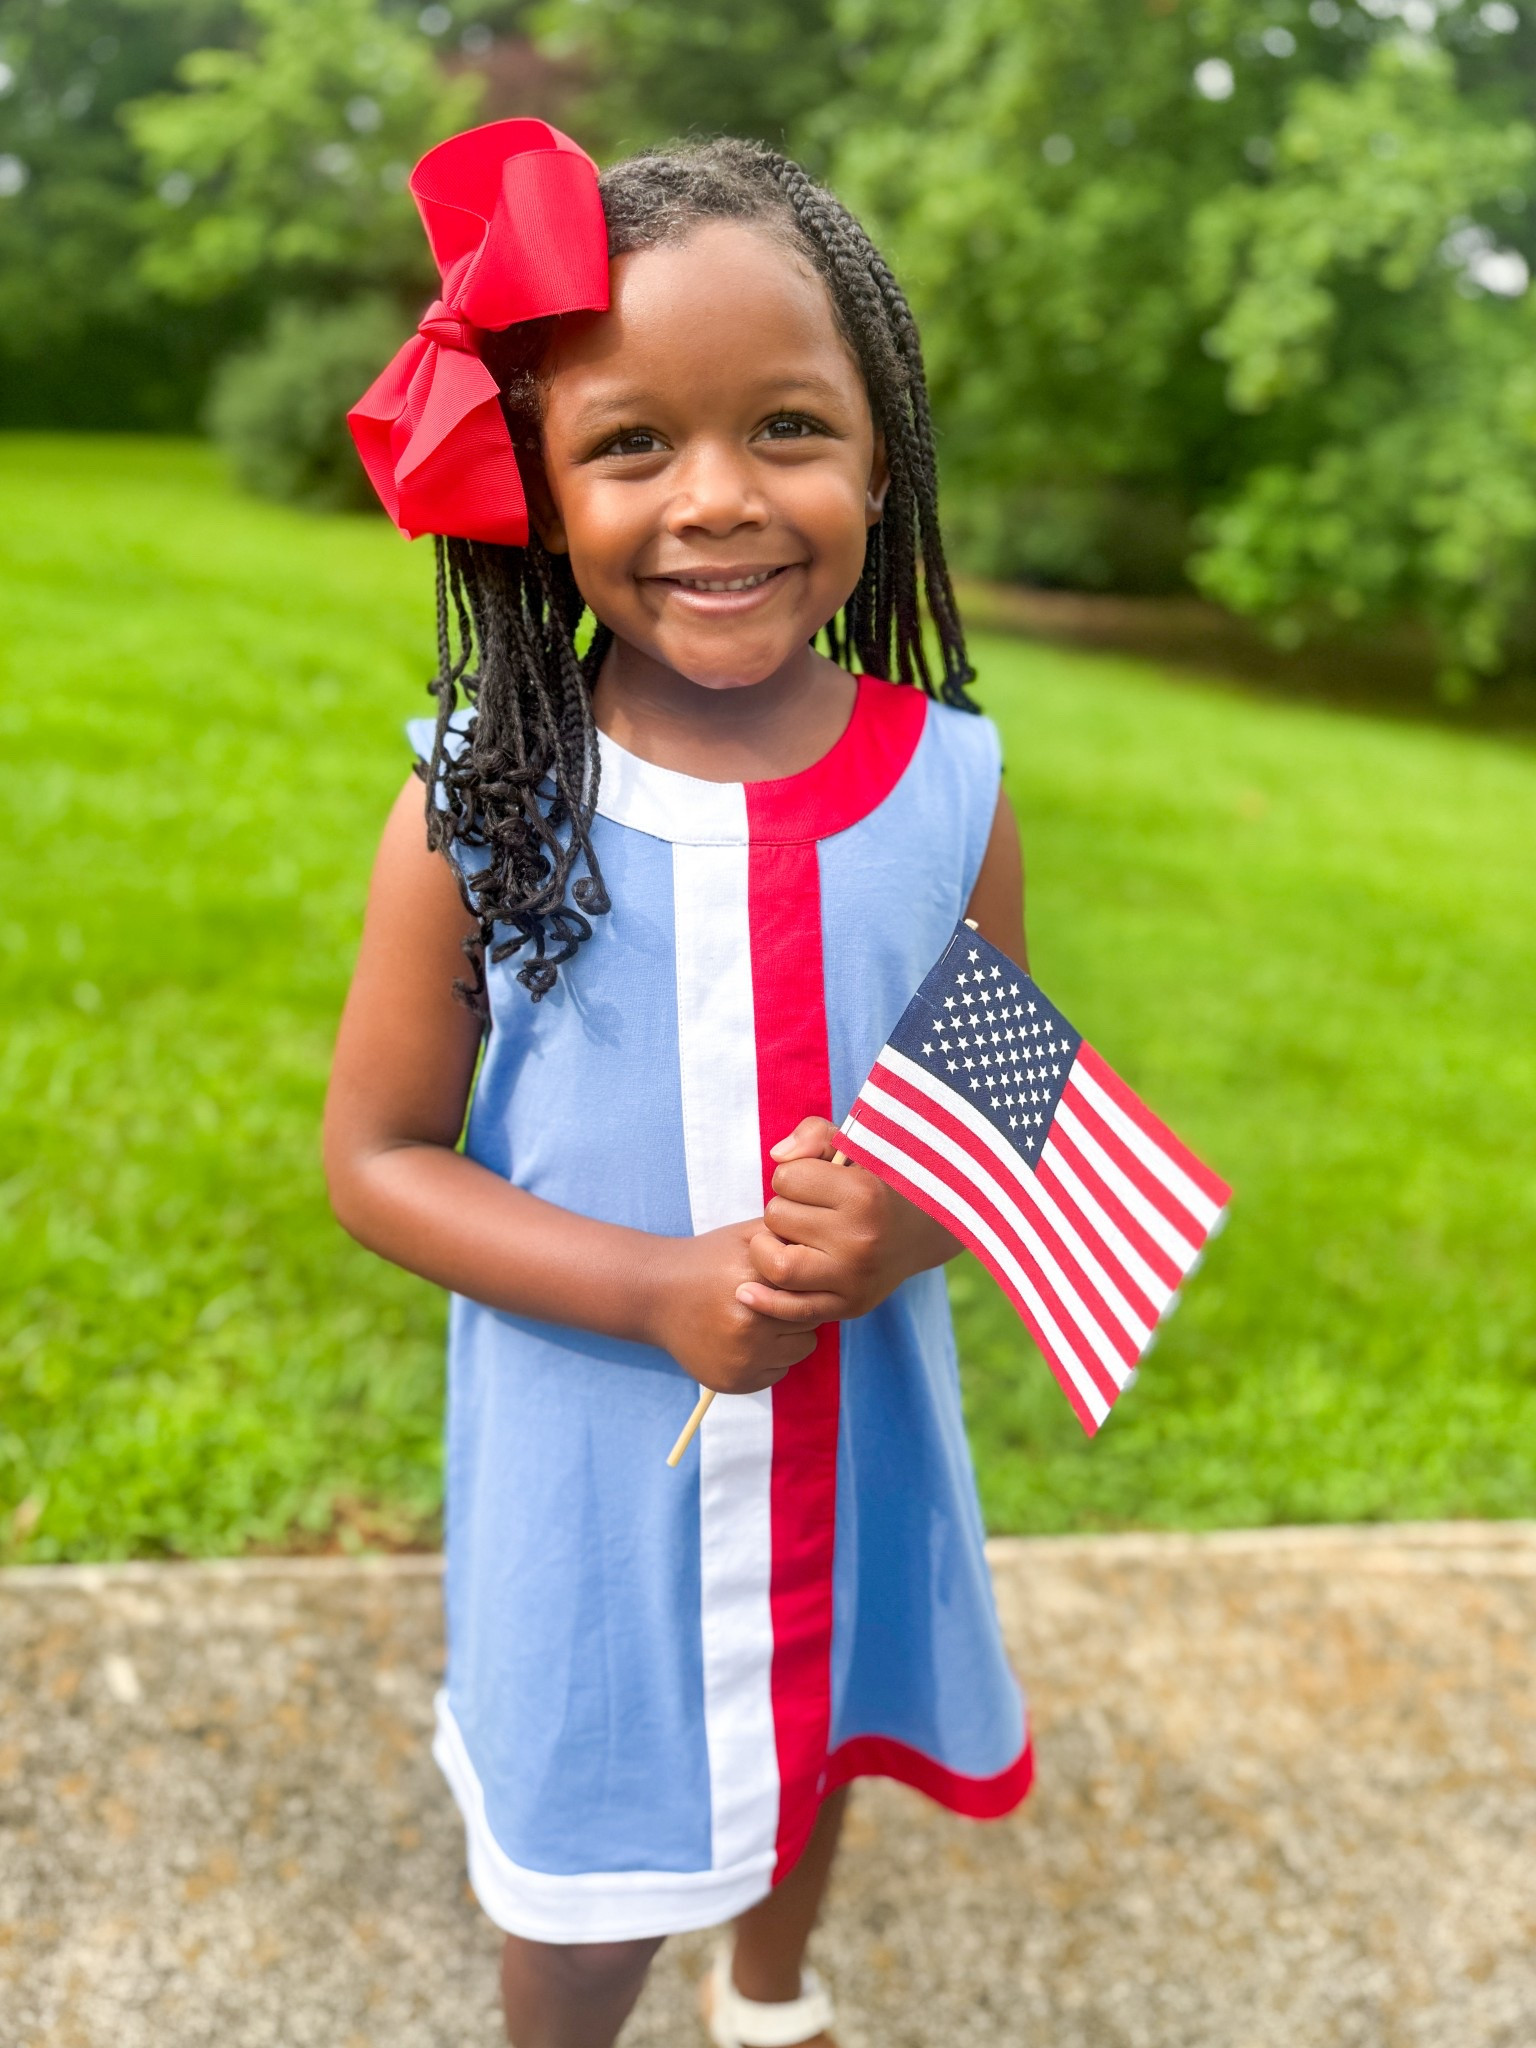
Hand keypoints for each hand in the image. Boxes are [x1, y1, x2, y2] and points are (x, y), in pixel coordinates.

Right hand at [647, 1221, 818, 1393]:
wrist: (656, 1294)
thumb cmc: (709, 1260)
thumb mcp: (747, 1236)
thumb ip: (788, 1235)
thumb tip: (832, 1245)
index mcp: (755, 1283)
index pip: (813, 1290)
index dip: (804, 1284)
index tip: (788, 1281)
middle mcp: (748, 1325)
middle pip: (810, 1322)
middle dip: (797, 1311)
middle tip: (771, 1300)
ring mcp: (741, 1358)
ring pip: (800, 1350)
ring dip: (787, 1337)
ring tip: (759, 1320)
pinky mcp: (734, 1381)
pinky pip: (778, 1372)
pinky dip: (769, 1359)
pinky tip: (746, 1340)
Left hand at [736, 1117, 961, 1325]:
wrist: (924, 1228)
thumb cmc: (878, 1179)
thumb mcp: (855, 1145)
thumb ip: (814, 1134)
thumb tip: (778, 1156)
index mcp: (863, 1194)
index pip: (785, 1179)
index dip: (792, 1176)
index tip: (812, 1181)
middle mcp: (860, 1239)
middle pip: (777, 1218)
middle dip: (783, 1209)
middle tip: (806, 1211)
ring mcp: (855, 1278)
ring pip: (777, 1265)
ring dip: (771, 1249)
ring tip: (790, 1240)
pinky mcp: (852, 1306)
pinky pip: (794, 1310)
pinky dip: (764, 1302)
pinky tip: (745, 1292)